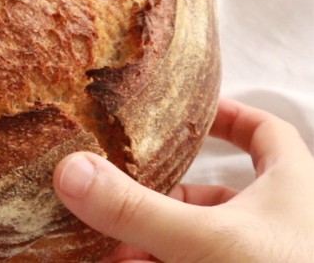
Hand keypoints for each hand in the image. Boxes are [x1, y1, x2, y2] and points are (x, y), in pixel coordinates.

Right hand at [53, 98, 313, 261]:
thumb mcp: (205, 243)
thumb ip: (136, 209)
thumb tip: (70, 169)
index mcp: (290, 187)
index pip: (264, 131)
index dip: (226, 115)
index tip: (185, 112)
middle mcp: (280, 224)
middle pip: (215, 195)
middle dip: (161, 196)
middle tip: (118, 193)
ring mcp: (261, 259)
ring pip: (200, 242)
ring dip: (153, 241)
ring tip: (112, 246)